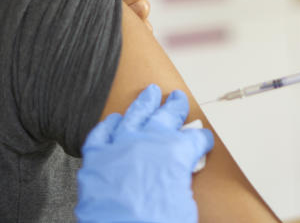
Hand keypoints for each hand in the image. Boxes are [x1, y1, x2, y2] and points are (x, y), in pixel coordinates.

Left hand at [76, 85, 213, 222]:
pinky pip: (101, 134)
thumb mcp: (184, 206)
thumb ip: (180, 183)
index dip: (201, 140)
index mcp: (174, 153)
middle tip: (178, 99)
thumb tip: (176, 178)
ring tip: (150, 93)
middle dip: (175, 108)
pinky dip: (108, 125)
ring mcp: (119, 146)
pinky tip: (114, 120)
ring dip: (144, 103)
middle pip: (165, 117)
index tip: (202, 139)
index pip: (194, 139)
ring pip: (133, 115)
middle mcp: (147, 142)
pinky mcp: (96, 158)